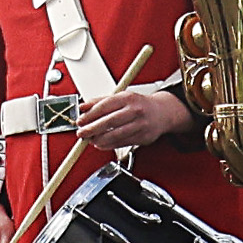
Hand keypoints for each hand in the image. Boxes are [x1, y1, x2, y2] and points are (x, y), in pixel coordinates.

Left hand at [66, 85, 185, 155]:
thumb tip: (82, 107)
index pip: (105, 106)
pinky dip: (109, 145)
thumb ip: (100, 102)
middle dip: (92, 128)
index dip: (90, 115)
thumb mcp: (120, 98)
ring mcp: (141, 125)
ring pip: (117, 134)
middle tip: (82, 133)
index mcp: (128, 98)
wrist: (162, 112)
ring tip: (91, 140)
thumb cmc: (138, 105)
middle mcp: (135, 110)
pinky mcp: (143, 137)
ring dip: (100, 139)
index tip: (80, 120)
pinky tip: (101, 144)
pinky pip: (123, 143)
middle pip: (110, 121)